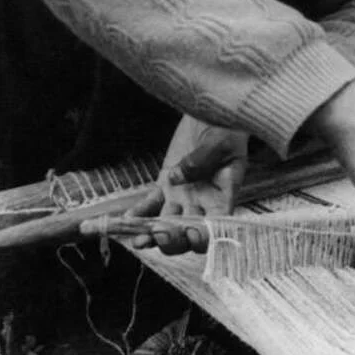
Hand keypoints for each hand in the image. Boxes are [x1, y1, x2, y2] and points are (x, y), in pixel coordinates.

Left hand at [127, 116, 249, 253]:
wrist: (211, 115)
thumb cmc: (226, 128)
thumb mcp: (220, 142)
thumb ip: (202, 159)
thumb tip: (177, 178)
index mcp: (223, 196)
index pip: (217, 224)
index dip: (206, 236)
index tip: (193, 236)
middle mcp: (203, 203)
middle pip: (189, 231)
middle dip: (176, 239)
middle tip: (163, 236)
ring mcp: (182, 197)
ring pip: (167, 222)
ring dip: (153, 234)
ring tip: (139, 240)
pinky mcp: (165, 187)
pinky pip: (150, 204)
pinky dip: (139, 213)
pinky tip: (128, 220)